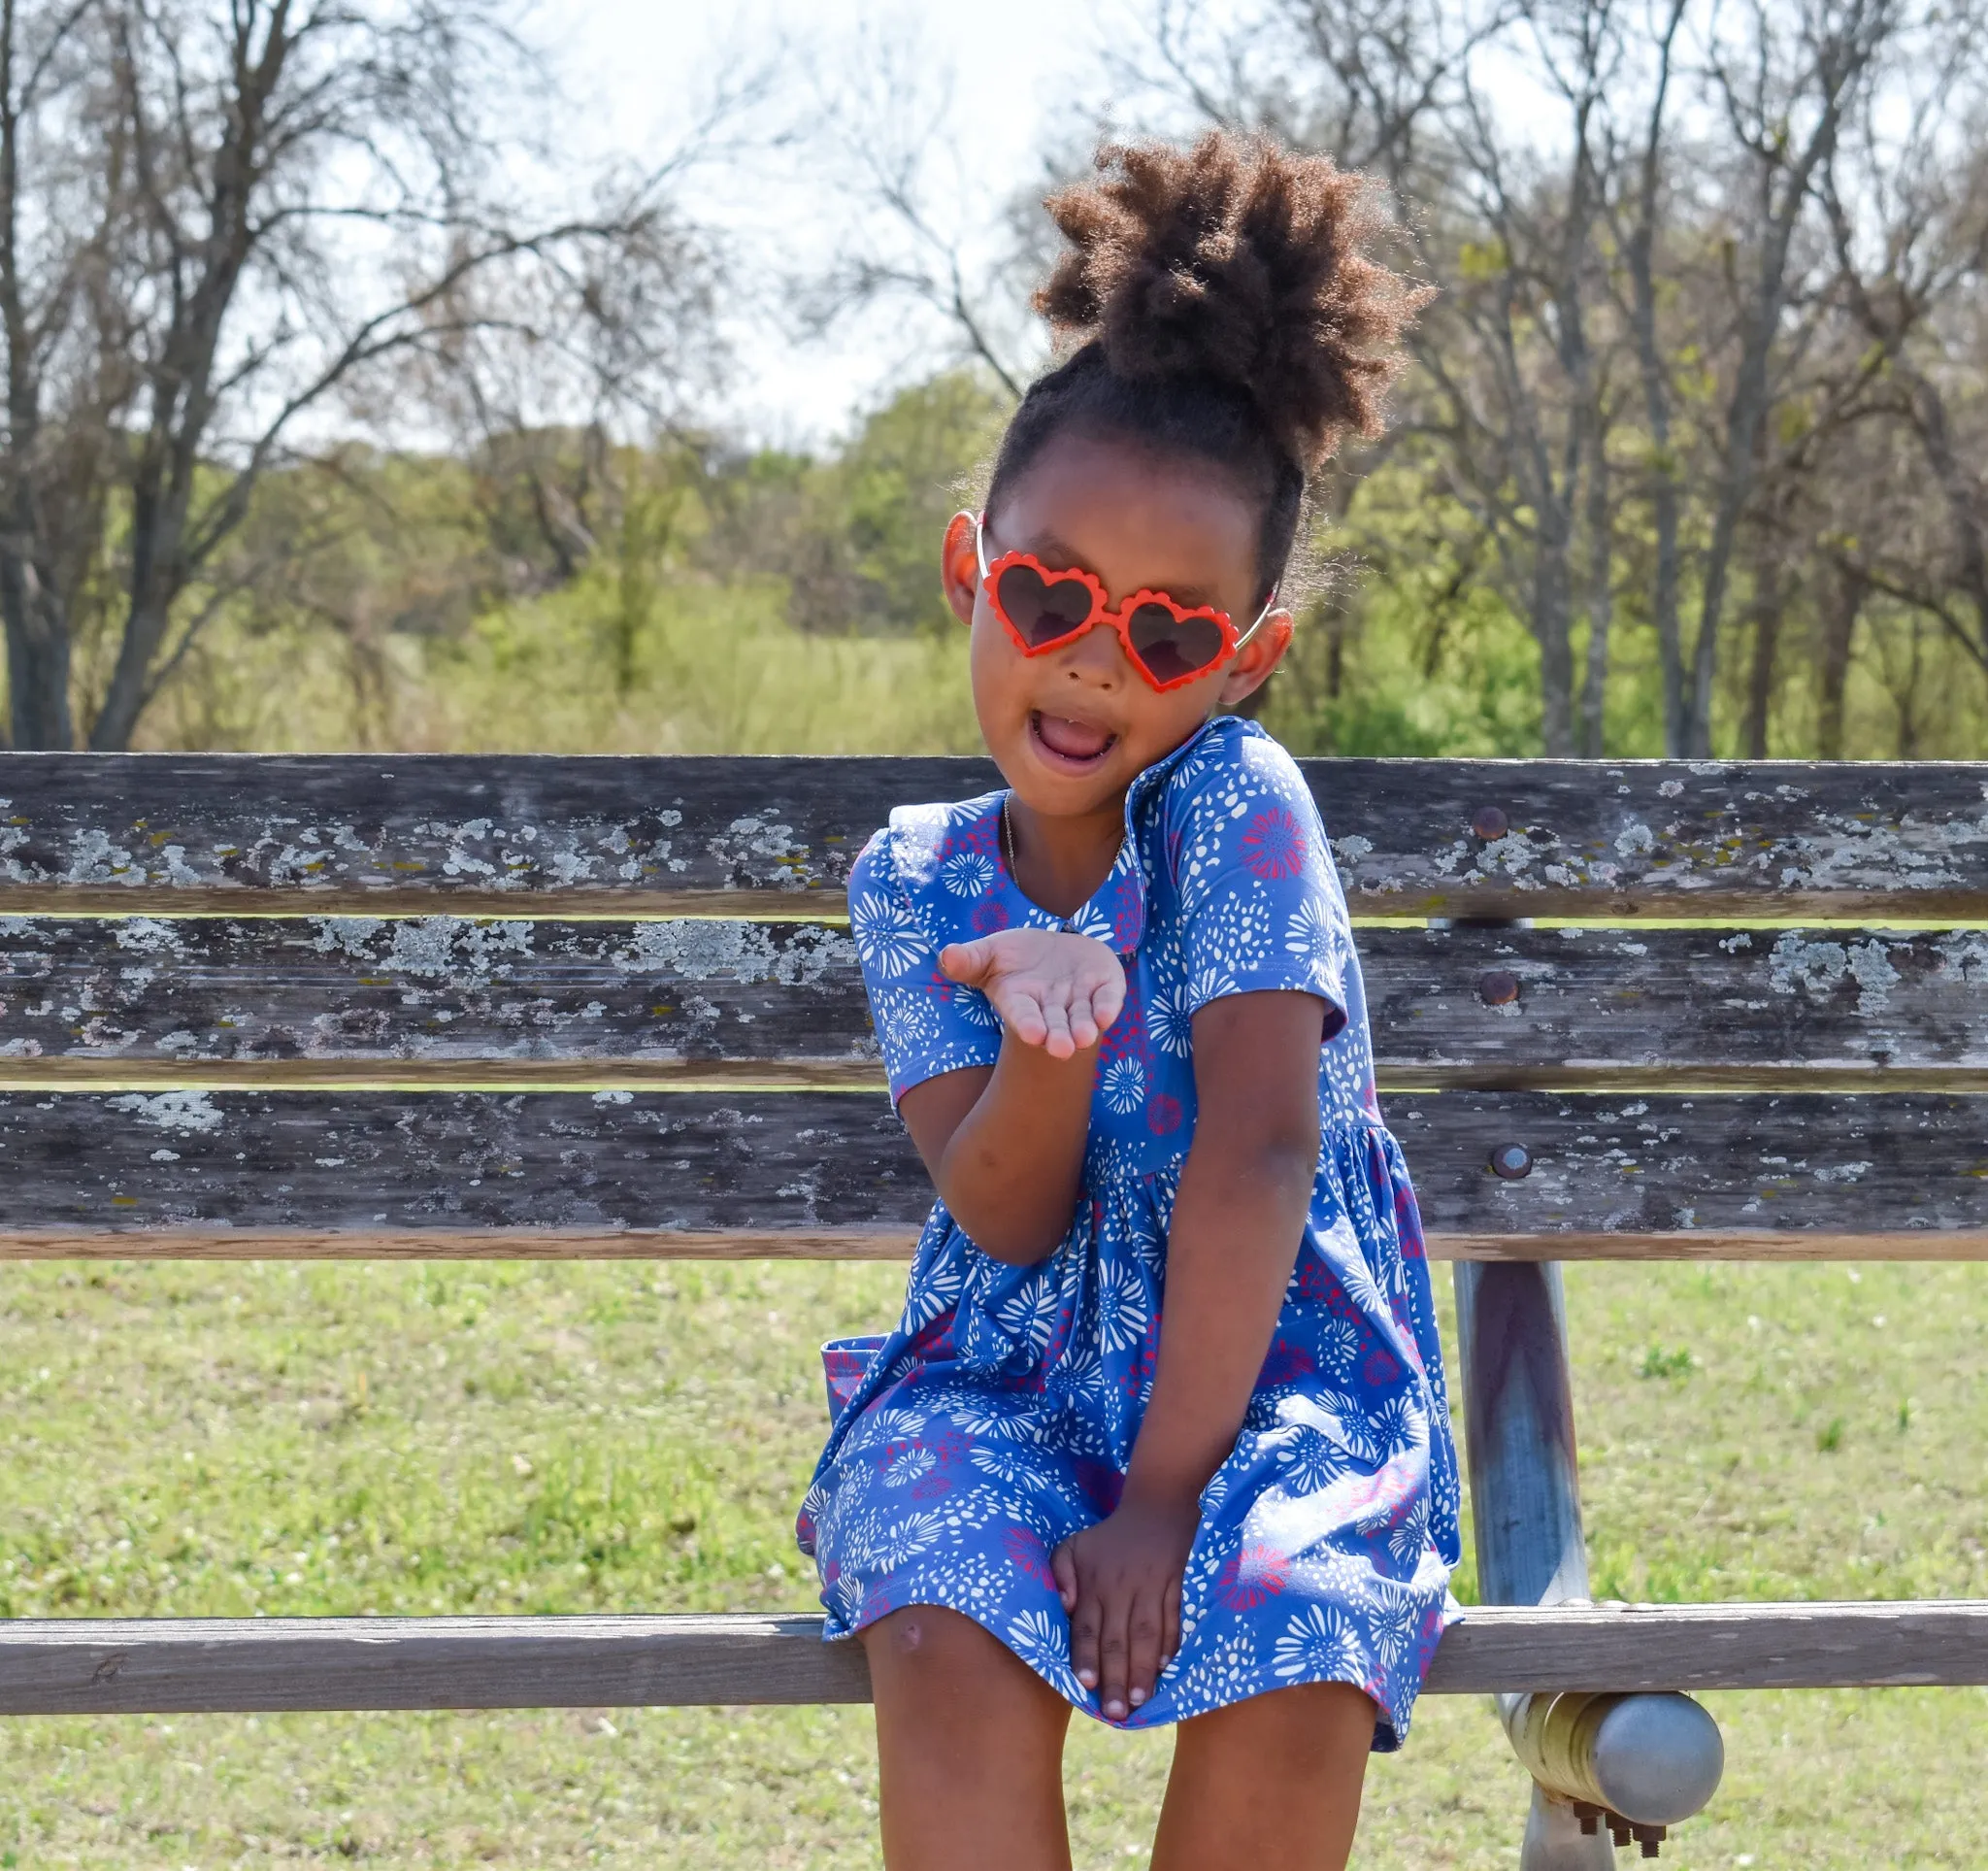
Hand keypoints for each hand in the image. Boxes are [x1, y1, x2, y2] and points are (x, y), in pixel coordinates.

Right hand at [939, 927, 1125, 1059]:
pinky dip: (1108, 1006)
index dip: (1028, 1024)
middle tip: (1062, 1050)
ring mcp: (1079, 997)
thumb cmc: (1014, 956)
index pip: (1023, 1014)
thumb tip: (946, 956)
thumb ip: (969, 960)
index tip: (1033, 1035)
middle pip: (1054, 1024)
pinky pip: (1108, 997)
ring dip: (1084, 1027)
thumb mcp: (988, 952)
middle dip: (1058, 1036)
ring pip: (1082, 1017)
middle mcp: (1051, 1006)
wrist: (1054, 946)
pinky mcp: (1104, 985)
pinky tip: (1107, 1015)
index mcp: (1021, 1000)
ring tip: (1084, 1038)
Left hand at [1051, 1489, 1198, 1719]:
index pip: (1087, 1627)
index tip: (1086, 1684)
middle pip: (1117, 1639)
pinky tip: (1166, 1668)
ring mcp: (1151, 1589)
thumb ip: (1060, 1574)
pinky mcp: (1176, 1587)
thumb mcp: (1072, 1545)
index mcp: (1094, 1584)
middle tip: (1116, 1712)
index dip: (1087, 1656)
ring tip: (1141, 1700)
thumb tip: (1064, 1607)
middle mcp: (1121, 1589)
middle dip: (1116, 1678)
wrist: (1156, 1507)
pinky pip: (1173, 1619)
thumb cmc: (1108, 1537)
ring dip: (1144, 1669)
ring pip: (1146, 1635)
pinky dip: (1170, 1644)